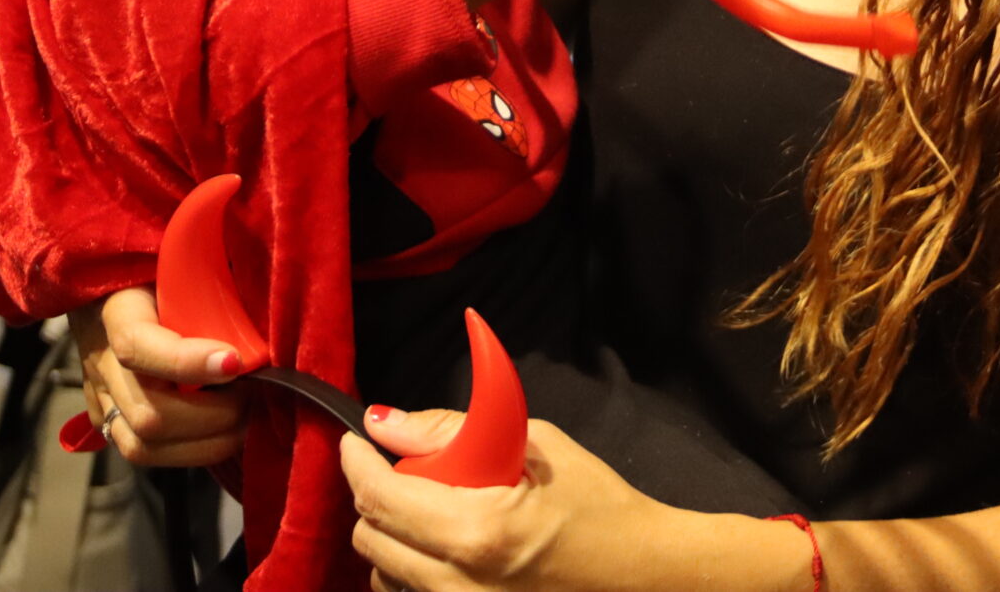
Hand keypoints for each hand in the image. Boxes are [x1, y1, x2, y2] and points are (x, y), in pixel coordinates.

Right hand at [69, 286, 248, 465]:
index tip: (236, 361)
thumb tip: (261, 306)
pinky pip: (147, 454)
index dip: (186, 362)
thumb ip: (212, 280)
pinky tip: (223, 431)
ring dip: (207, 442)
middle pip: (148, 414)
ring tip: (244, 418)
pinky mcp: (107, 420)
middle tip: (255, 394)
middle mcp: (100, 359)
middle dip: (214, 416)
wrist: (111, 283)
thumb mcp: (183, 264)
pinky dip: (193, 450)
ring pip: (143, 446)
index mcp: (116, 309)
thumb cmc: (161, 270)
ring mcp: (100, 396)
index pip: (137, 346)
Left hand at [343, 408, 805, 591]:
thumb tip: (390, 423)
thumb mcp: (536, 446)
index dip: (356, 461)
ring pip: (385, 575)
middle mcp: (458, 587)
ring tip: (434, 510)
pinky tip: (449, 547)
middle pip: (371, 538)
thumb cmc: (601, 507)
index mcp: (477, 533)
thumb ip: (453, 431)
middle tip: (409, 469)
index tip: (355, 439)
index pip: (381, 497)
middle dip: (377, 496)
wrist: (645, 578)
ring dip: (394, 536)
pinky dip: (413, 569)